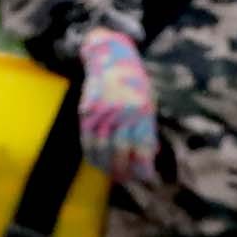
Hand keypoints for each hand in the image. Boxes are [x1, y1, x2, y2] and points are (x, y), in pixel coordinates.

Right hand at [71, 29, 161, 182]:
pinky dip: (91, 154)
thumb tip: (150, 157)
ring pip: (101, 148)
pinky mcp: (87, 111)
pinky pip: (87, 139)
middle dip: (122, 170)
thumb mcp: (148, 102)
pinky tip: (96, 162)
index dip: (142, 167)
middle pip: (120, 150)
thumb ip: (147, 129)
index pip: (142, 147)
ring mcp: (102, 111)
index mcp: (142, 111)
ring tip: (110, 174)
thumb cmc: (135, 83)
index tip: (144, 178)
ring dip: (105, 166)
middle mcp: (122, 112)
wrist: (111, 56)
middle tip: (124, 179)